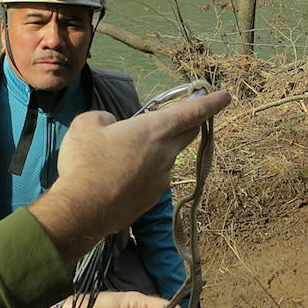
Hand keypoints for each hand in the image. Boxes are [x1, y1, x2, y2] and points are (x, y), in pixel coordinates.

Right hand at [30, 91, 230, 264]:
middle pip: (188, 134)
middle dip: (191, 122)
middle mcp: (165, 155)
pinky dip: (142, 174)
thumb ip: (105, 118)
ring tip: (125, 154)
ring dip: (157, 151)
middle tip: (184, 115)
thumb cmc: (84, 163)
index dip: (210, 102)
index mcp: (153, 131)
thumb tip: (112, 126)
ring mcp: (160, 180)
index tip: (225, 96)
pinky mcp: (150, 201)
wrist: (81, 211)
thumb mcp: (86, 124)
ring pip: (167, 159)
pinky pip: (152, 180)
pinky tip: (118, 178)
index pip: (191, 113)